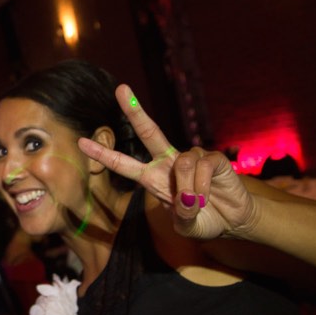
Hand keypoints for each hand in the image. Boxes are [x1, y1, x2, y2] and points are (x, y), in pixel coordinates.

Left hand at [77, 84, 255, 239]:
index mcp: (153, 178)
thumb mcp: (186, 225)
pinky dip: (202, 187)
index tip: (81, 142)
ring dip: (189, 190)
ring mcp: (191, 157)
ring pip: (181, 165)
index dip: (103, 154)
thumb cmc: (204, 220)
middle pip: (149, 131)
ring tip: (198, 203)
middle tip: (120, 89)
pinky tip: (210, 195)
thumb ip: (182, 215)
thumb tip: (186, 198)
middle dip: (134, 110)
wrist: (233, 220)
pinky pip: (202, 167)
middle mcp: (169, 162)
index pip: (124, 164)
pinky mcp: (212, 158)